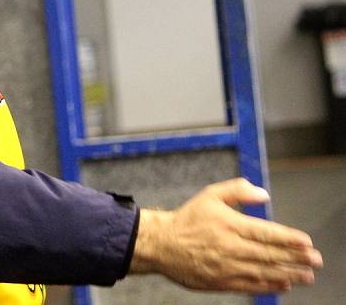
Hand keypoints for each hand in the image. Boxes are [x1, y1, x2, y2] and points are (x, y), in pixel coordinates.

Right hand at [129, 178, 322, 293]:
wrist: (161, 244)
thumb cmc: (187, 219)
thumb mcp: (210, 195)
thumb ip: (237, 190)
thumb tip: (263, 194)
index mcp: (229, 225)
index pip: (266, 233)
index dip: (289, 238)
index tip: (306, 242)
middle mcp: (230, 247)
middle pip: (269, 254)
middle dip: (296, 258)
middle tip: (315, 260)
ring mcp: (226, 267)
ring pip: (264, 272)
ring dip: (288, 274)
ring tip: (307, 275)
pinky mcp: (221, 282)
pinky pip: (250, 286)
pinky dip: (269, 286)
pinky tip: (283, 284)